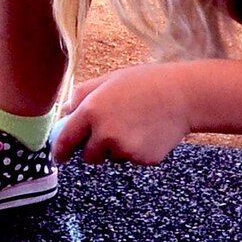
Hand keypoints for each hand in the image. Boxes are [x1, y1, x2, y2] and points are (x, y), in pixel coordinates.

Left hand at [50, 64, 192, 165]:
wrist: (182, 96)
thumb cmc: (144, 83)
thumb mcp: (109, 80)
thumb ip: (82, 96)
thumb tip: (65, 112)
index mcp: (91, 111)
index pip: (66, 139)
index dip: (60, 151)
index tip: (59, 157)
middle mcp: (104, 133)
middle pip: (88, 156)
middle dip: (94, 148)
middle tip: (110, 131)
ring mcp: (124, 149)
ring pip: (110, 158)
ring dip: (115, 149)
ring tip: (134, 125)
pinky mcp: (141, 159)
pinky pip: (130, 160)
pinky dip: (135, 150)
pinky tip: (147, 132)